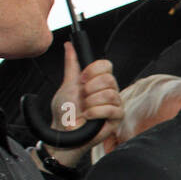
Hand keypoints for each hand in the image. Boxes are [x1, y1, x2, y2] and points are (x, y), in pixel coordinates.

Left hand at [46, 41, 123, 165]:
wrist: (63, 133)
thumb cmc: (65, 112)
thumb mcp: (67, 85)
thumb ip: (71, 65)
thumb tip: (69, 46)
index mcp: (98, 82)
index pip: (106, 65)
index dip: (93, 70)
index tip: (82, 79)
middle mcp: (108, 91)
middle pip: (109, 79)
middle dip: (90, 89)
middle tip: (83, 98)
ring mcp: (114, 105)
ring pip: (110, 94)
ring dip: (92, 103)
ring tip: (85, 110)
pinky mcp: (117, 119)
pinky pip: (112, 109)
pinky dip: (96, 112)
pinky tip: (89, 117)